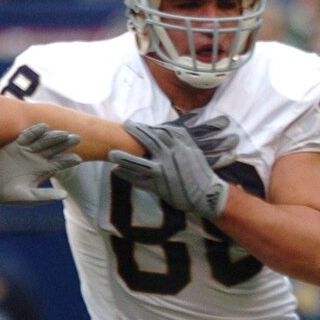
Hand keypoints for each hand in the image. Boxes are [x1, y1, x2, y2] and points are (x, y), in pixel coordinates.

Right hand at [0, 123, 81, 205]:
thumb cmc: (10, 195)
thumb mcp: (28, 197)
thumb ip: (45, 196)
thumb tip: (64, 195)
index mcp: (44, 169)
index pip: (60, 162)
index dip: (69, 160)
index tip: (78, 159)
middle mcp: (38, 157)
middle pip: (55, 148)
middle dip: (66, 143)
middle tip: (77, 138)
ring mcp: (27, 150)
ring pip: (43, 140)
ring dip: (53, 136)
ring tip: (64, 133)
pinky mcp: (15, 145)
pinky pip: (27, 136)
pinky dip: (35, 131)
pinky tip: (44, 127)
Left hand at [108, 119, 234, 219]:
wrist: (208, 195)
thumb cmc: (201, 173)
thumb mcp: (194, 152)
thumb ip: (181, 141)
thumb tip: (169, 130)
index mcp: (180, 147)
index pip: (160, 132)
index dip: (147, 128)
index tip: (138, 124)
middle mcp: (170, 157)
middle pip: (148, 142)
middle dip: (135, 132)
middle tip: (125, 126)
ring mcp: (163, 172)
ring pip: (140, 163)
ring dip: (125, 158)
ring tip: (112, 154)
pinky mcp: (159, 186)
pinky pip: (140, 181)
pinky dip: (129, 176)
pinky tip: (118, 172)